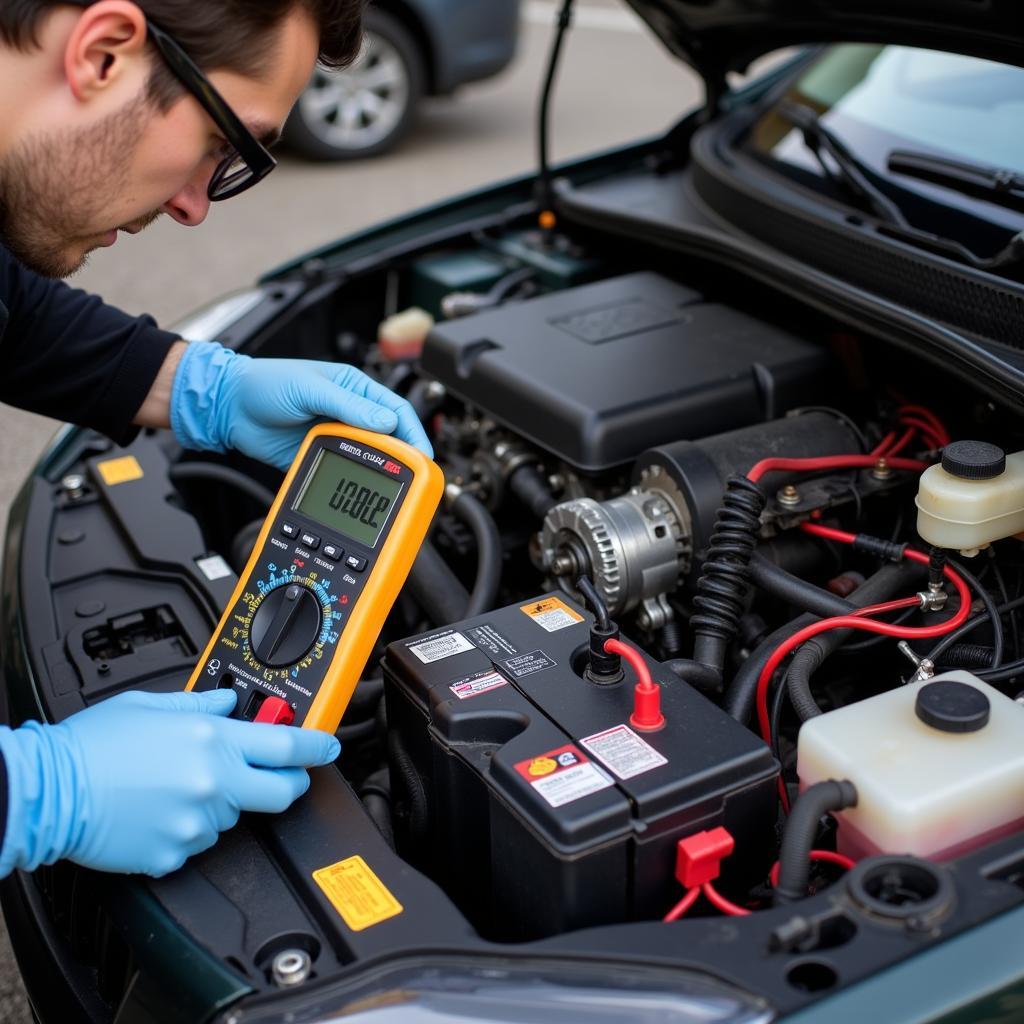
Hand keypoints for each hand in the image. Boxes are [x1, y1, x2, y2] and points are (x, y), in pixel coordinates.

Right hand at [0, 689, 338, 876]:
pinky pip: (198, 844)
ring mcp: (196, 823)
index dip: (317, 747)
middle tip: (276, 775)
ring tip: (174, 788)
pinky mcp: (174, 856)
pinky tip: (158, 812)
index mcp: (212, 740)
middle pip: (281, 792)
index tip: (329, 747)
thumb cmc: (92, 747)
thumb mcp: (150, 707)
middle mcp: (212, 783)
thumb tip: (228, 701)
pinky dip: (187, 830)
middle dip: (287, 783)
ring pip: (233, 817)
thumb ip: (200, 705)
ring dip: (219, 803)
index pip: (287, 745)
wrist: (48, 793)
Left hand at [170, 342, 432, 469]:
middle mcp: (349, 413)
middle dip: (402, 460)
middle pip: (387, 440)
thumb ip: (349, 405)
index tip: (423, 457)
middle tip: (413, 481)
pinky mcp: (318, 458)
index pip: (396, 411)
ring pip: (366, 459)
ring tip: (389, 491)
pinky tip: (357, 494)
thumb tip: (385, 422)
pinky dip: (352, 483)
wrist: (226, 407)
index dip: (413, 434)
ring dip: (377, 474)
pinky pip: (342, 473)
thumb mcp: (310, 388)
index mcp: (355, 389)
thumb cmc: (264, 383)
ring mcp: (333, 437)